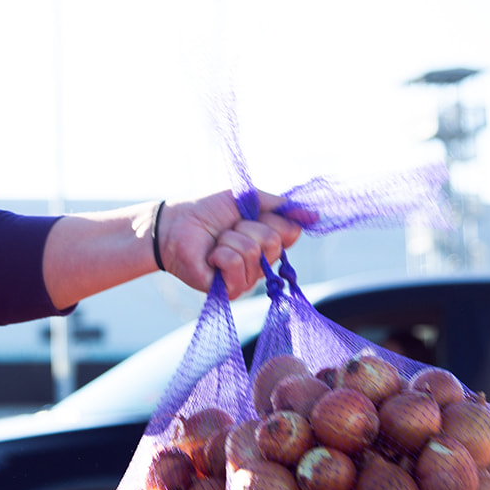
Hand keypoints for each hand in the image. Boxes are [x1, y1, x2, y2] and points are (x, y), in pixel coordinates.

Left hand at [155, 190, 300, 298]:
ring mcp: (245, 279)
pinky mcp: (227, 290)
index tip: (250, 213)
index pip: (291, 232)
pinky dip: (221, 253)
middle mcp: (261, 265)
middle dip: (247, 226)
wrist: (173, 223)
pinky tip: (210, 256)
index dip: (271, 218)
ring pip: (254, 253)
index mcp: (268, 243)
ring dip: (230, 239)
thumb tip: (316, 216)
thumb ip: (281, 206)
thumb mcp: (248, 200)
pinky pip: (236, 267)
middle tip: (227, 227)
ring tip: (215, 241)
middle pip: (274, 242)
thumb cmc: (207, 210)